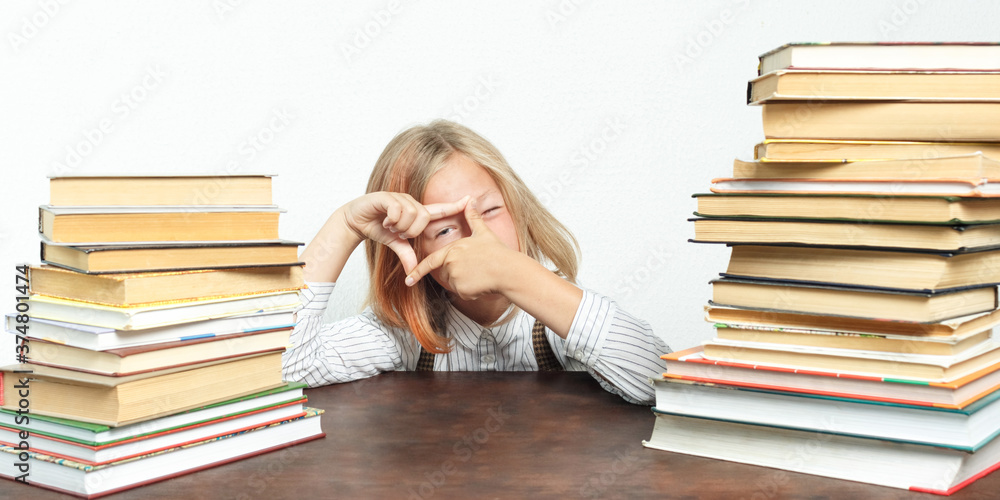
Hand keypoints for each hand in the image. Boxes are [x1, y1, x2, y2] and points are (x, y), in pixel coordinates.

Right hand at [342, 192, 468, 273]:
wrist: (355, 220)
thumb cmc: (377, 228)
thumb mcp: (395, 243)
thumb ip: (406, 254)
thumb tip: (413, 271)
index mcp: (416, 213)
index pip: (439, 209)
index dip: (455, 205)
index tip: (470, 199)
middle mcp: (410, 203)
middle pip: (423, 217)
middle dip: (411, 230)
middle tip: (399, 232)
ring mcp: (399, 198)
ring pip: (411, 214)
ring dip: (400, 225)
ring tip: (390, 226)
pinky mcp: (387, 197)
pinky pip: (398, 209)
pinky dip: (392, 220)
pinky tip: (385, 221)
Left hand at [405, 200, 517, 299]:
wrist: (508, 270)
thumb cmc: (497, 252)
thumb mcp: (483, 232)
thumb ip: (473, 218)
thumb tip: (470, 200)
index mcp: (452, 250)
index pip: (430, 262)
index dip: (418, 271)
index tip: (408, 279)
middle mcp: (451, 263)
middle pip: (447, 274)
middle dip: (458, 274)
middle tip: (476, 269)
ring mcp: (455, 277)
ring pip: (455, 284)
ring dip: (465, 283)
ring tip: (480, 275)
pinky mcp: (462, 289)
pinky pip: (463, 293)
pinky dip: (471, 292)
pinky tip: (482, 284)